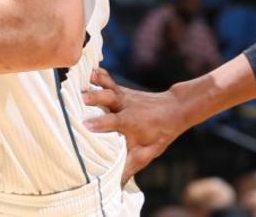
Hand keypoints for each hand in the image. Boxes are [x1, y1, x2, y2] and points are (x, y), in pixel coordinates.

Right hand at [82, 68, 187, 184]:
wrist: (175, 109)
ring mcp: (122, 95)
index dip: (100, 124)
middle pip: (109, 99)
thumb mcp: (147, 153)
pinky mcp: (120, 89)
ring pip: (108, 86)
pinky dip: (99, 74)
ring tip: (83, 77)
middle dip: (95, 97)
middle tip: (81, 97)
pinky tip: (88, 69)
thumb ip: (130, 167)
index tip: (85, 125)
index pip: (113, 123)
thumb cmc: (160, 133)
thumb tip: (116, 187)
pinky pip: (108, 80)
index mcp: (130, 122)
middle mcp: (125, 106)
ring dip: (96, 82)